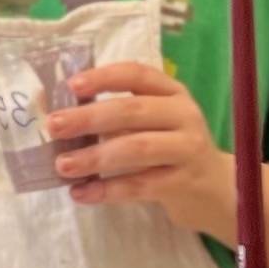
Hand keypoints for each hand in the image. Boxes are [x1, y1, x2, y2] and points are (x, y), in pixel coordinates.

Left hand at [51, 60, 228, 235]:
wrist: (213, 188)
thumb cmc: (170, 148)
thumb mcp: (154, 122)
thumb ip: (119, 114)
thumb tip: (62, 115)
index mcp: (172, 93)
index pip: (138, 74)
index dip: (104, 77)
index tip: (72, 85)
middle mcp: (183, 116)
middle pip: (133, 111)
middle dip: (89, 118)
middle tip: (54, 126)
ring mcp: (187, 149)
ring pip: (137, 148)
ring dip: (95, 157)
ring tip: (63, 165)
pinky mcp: (184, 183)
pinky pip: (140, 186)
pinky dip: (108, 190)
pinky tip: (81, 193)